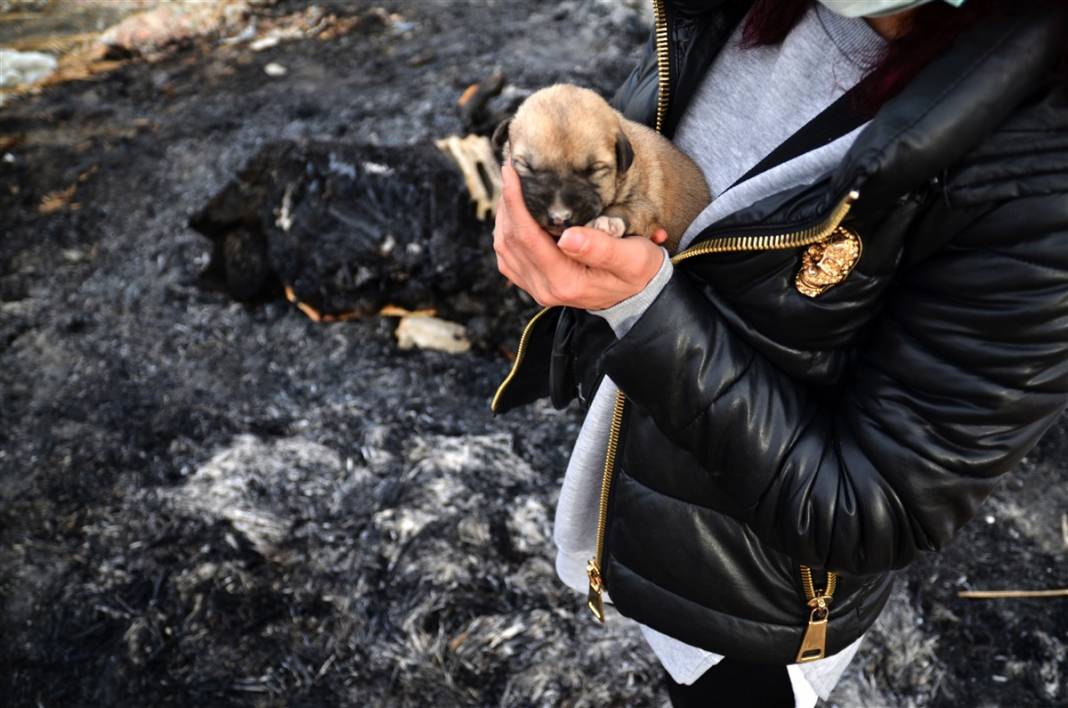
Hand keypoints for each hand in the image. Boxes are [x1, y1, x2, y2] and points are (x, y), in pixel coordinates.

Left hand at [493, 163, 666, 309]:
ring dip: (505, 215)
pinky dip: (507, 230)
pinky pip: (509, 256)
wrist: (636, 296)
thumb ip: (601, 248)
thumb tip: (567, 237)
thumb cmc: (638, 272)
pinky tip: (515, 210)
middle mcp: (545, 288)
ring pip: (504, 248)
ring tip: (512, 184)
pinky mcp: (533, 282)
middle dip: (507, 203)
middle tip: (510, 169)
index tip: (511, 171)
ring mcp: (536, 287)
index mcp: (565, 281)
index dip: (515, 202)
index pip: (528, 238)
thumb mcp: (632, 258)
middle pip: (510, 241)